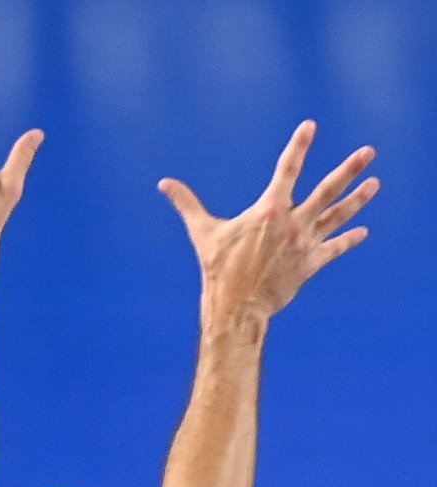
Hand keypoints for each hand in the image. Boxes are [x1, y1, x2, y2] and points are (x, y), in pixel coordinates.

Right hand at [159, 121, 378, 326]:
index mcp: (269, 211)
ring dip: (358, 199)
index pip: (288, 169)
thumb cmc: (218, 269)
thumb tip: (164, 184)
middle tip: (369, 152)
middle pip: (327, 190)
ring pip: (337, 216)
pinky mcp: (309, 265)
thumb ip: (187, 204)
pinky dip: (348, 241)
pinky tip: (362, 232)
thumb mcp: (202, 232)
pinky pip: (333, 249)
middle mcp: (293, 223)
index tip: (310, 126)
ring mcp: (304, 244)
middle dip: (349, 170)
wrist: (236, 307)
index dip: (299, 145)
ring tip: (375, 184)